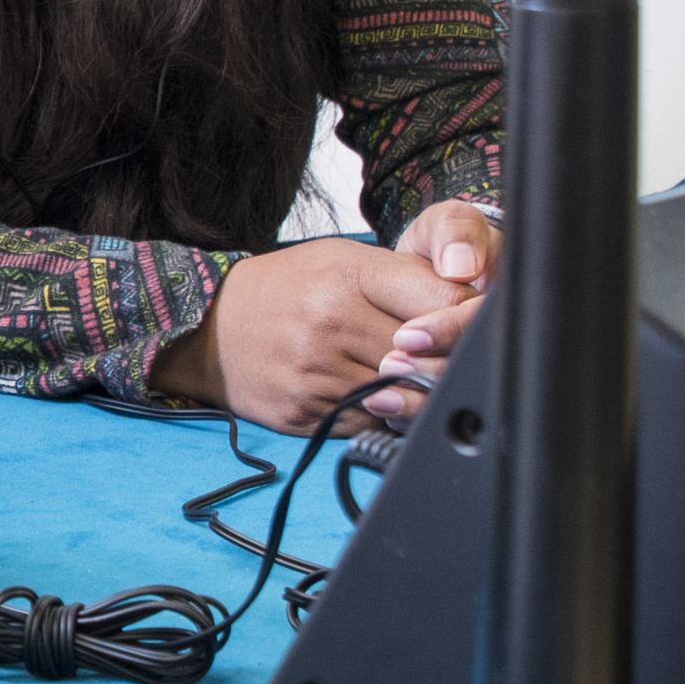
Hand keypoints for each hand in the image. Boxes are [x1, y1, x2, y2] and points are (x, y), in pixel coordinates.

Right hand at [158, 207, 501, 433]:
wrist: (211, 330)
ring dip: (413, 395)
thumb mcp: (343, 260)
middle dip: (445, 363)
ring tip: (411, 381)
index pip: (440, 303)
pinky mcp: (303, 412)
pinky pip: (367, 423)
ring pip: (400, 397)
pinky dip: (378, 415)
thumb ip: (406, 279)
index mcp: (347, 276)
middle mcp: (329, 323)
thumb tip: (469, 308)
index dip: (467, 320)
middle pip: (425, 358)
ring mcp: (314, 373)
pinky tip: (375, 399)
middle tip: (452, 363)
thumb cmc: (288, 288)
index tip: (473, 329)